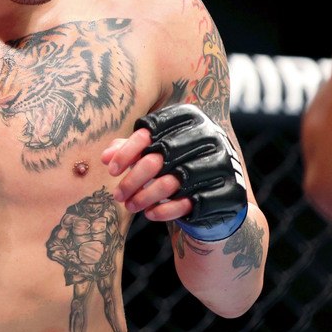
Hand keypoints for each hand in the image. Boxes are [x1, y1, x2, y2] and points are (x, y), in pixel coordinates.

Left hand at [103, 103, 247, 241]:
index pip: (154, 129)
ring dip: (146, 196)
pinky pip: (191, 201)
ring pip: (175, 179)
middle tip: (117, 195)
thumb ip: (129, 149)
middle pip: (162, 155)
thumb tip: (104, 157)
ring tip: (129, 206)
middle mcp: (210, 135)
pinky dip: (166, 209)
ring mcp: (222, 162)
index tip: (111, 170)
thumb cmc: (176, 165)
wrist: (215, 192)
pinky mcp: (227, 190)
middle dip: (134, 178)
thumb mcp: (154, 152)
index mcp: (192, 117)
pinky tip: (150, 214)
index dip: (128, 150)